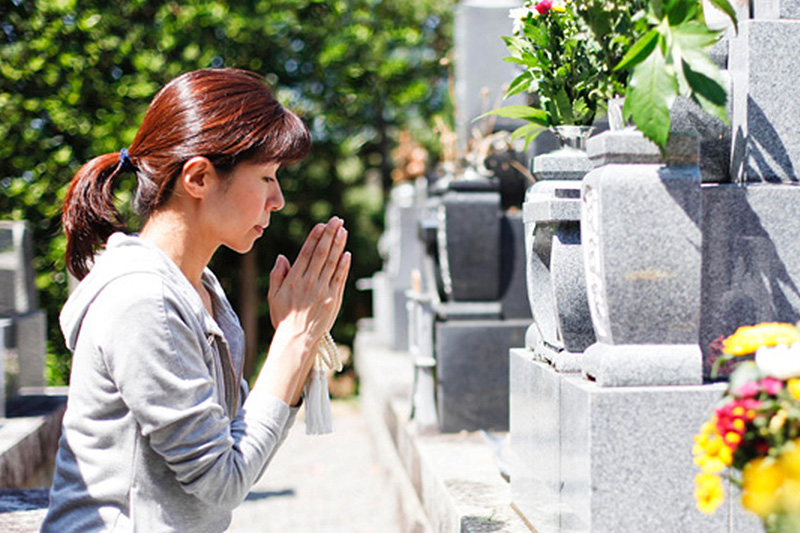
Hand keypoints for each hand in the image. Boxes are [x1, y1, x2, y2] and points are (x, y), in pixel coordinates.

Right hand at [268, 216, 350, 342]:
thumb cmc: (284, 317)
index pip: (306, 253)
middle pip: (321, 253)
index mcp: (294, 279)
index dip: (315, 237)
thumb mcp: (274, 295)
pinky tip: (346, 253)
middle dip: (330, 235)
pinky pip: (340, 279)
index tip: (321, 225)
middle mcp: (309, 282)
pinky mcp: (333, 300)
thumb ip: (278, 275)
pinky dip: (344, 265)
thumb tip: (283, 257)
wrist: (297, 339)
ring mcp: (323, 290)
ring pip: (332, 263)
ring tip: (343, 230)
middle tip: (336, 220)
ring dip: (338, 245)